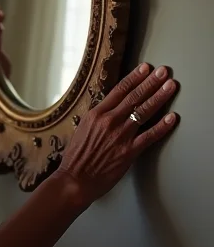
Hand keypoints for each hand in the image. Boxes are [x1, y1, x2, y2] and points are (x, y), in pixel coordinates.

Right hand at [59, 63, 178, 207]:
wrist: (75, 179)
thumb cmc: (76, 156)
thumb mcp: (82, 129)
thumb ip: (97, 117)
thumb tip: (109, 107)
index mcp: (95, 114)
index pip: (119, 90)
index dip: (134, 78)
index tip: (145, 68)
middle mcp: (109, 121)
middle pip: (134, 97)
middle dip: (151, 82)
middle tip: (164, 71)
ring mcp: (120, 136)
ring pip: (144, 111)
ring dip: (159, 97)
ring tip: (170, 86)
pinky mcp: (129, 151)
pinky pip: (149, 136)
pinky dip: (162, 126)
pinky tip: (172, 118)